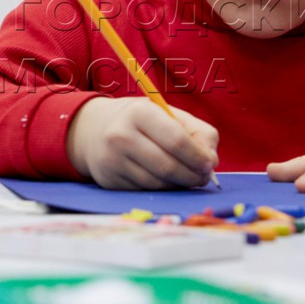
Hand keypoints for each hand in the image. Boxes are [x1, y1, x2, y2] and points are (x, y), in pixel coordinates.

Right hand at [65, 97, 218, 189]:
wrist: (94, 129)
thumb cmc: (140, 121)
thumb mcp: (168, 114)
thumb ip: (198, 133)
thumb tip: (211, 162)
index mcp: (140, 113)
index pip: (176, 141)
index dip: (198, 157)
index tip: (209, 164)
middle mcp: (121, 136)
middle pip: (168, 166)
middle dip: (192, 176)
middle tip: (203, 177)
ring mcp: (112, 160)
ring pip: (158, 183)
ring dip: (179, 185)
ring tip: (187, 178)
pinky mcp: (109, 180)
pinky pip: (145, 191)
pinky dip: (162, 189)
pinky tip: (166, 181)